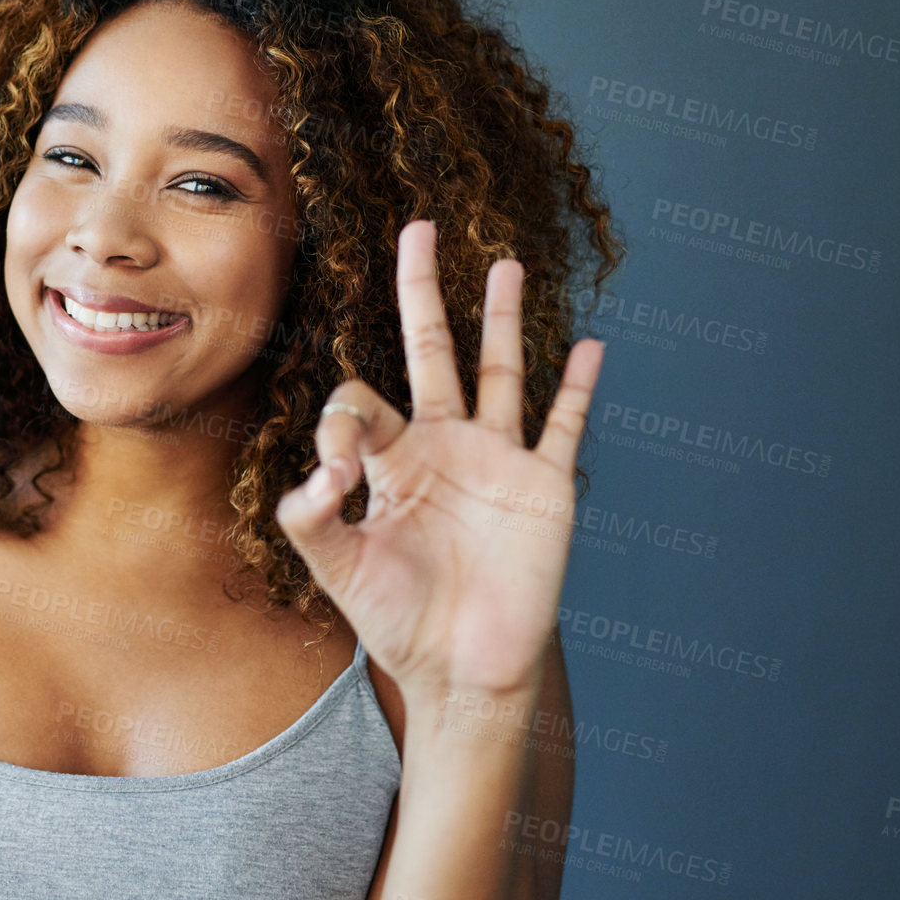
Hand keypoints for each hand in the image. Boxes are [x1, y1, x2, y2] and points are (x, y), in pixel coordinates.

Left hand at [275, 220, 603, 698]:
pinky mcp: (544, 486)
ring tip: (502, 261)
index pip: (362, 401)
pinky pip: (563, 425)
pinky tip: (588, 344)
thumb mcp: (337, 569)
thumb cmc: (396, 622)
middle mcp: (443, 448)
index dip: (344, 418)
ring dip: (501, 318)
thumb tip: (312, 474)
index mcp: (389, 463)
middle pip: (432, 352)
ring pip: (501, 371)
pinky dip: (578, 386)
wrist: (463, 670)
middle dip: (422, 293)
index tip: (340, 472)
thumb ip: (311, 519)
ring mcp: (497, 461)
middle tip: (417, 230)